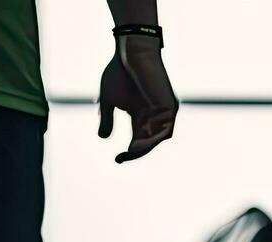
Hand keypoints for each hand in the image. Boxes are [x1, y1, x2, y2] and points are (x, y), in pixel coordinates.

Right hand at [98, 36, 178, 162]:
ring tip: (131, 151)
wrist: (132, 52)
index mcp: (140, 115)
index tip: (117, 159)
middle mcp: (154, 115)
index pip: (138, 140)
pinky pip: (165, 130)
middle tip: (122, 158)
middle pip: (148, 142)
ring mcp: (163, 111)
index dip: (129, 153)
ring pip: (158, 138)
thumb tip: (103, 138)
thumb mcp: (109, 100)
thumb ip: (108, 119)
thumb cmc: (119, 72)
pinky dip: (154, 139)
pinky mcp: (169, 105)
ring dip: (145, 148)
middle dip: (136, 153)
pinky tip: (140, 143)